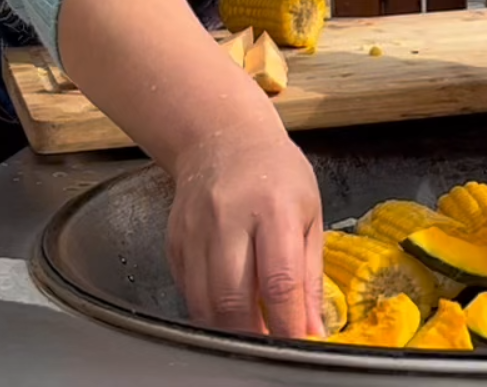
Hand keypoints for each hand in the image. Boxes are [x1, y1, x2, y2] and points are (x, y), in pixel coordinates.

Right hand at [54, 0, 324, 339]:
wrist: (222, 137)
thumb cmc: (277, 174)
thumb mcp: (309, 213)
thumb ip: (310, 274)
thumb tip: (312, 328)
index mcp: (274, 207)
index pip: (279, 278)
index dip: (287, 323)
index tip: (298, 346)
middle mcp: (229, 217)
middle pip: (233, 296)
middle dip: (253, 334)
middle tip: (270, 349)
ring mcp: (194, 229)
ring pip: (203, 300)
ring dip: (227, 330)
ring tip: (251, 336)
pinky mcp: (173, 240)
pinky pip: (187, 290)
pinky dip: (206, 311)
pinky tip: (226, 313)